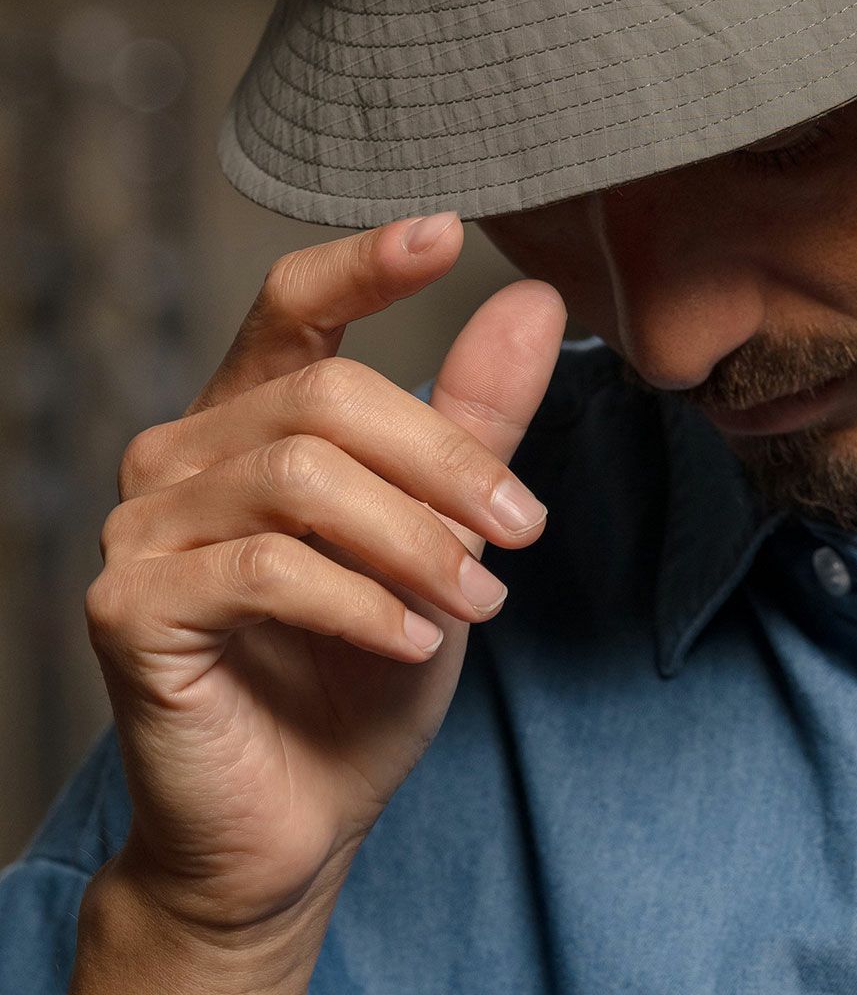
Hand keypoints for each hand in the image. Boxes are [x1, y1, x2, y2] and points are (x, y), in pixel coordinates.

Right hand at [82, 213, 564, 939]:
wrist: (294, 822)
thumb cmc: (362, 672)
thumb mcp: (442, 535)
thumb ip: (476, 421)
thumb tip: (532, 299)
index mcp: (251, 418)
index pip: (292, 303)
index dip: (363, 261)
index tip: (446, 229)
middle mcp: (182, 454)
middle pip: (327, 394)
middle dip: (445, 462)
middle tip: (518, 534)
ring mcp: (143, 527)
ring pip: (303, 477)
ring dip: (414, 540)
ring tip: (476, 602)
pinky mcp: (129, 605)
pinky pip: (265, 567)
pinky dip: (361, 600)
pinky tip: (413, 640)